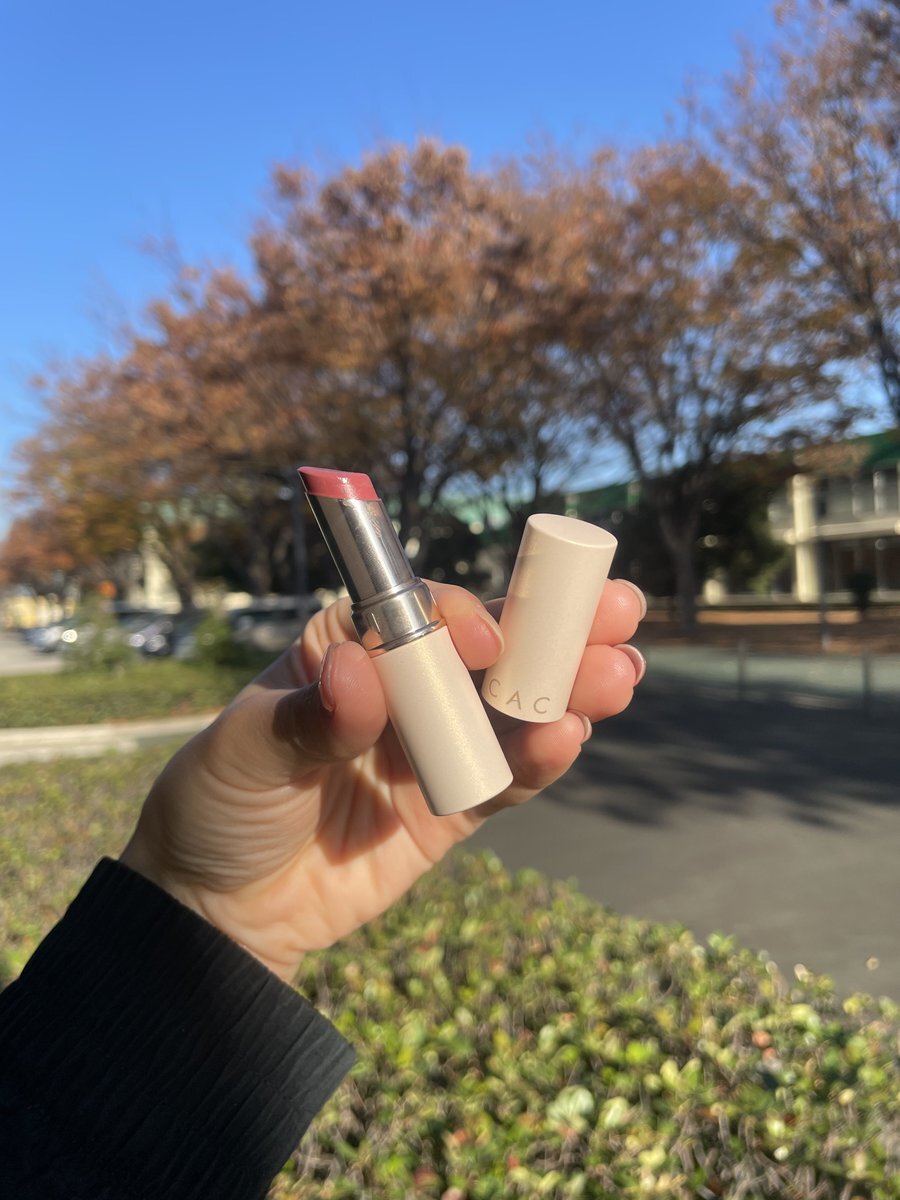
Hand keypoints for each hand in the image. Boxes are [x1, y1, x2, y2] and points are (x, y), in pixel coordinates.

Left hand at [121, 581, 644, 980]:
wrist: (224, 914)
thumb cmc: (216, 809)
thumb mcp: (243, 752)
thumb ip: (308, 717)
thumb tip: (359, 673)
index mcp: (346, 649)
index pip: (418, 612)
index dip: (461, 614)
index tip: (484, 639)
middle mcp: (401, 689)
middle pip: (488, 649)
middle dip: (551, 628)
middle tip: (618, 611)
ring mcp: (433, 748)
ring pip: (513, 707)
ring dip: (567, 686)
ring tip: (619, 675)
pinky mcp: (453, 808)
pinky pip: (506, 778)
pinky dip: (541, 759)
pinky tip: (573, 737)